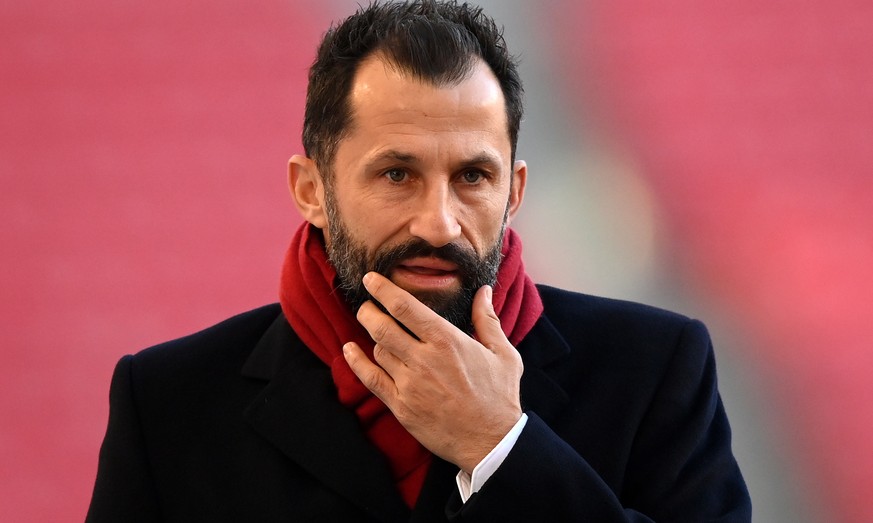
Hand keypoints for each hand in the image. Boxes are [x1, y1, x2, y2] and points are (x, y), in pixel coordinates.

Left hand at [343, 272, 523, 472]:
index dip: (382, 289)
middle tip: (365, 304)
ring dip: (372, 337)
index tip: (370, 279)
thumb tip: (483, 291)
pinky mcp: (401, 406)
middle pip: (382, 326)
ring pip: (378, 350)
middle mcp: (423, 359)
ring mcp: (409, 384)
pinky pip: (370, 379)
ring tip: (374, 330)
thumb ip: (487, 320)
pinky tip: (349, 350)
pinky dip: (356, 362)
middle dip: (368, 311)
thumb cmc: (499, 396)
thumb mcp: (503, 354)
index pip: (405, 307)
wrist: (491, 441)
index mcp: (447, 341)